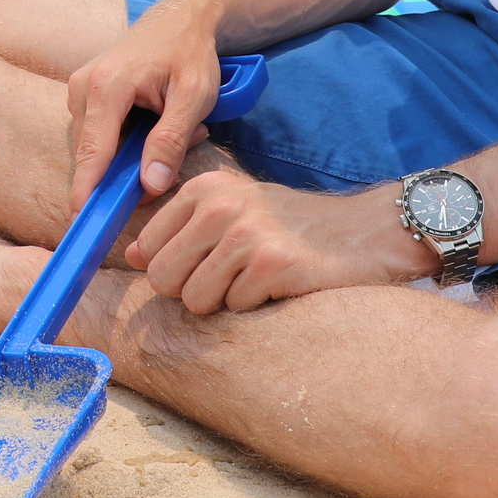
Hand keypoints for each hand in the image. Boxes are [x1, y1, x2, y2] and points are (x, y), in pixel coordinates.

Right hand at [64, 0, 223, 213]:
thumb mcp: (193, 96)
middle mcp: (82, 89)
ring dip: (133, 152)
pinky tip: (158, 122)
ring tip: (177, 126)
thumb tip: (150, 185)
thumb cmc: (189, 53)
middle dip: (131, 167)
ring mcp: (79, 91)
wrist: (180, 18)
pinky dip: (128, 140)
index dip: (88, 190)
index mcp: (105, 88)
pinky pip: (100, 134)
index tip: (83, 222)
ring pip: (97, 146)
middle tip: (181, 146)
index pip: (93, 152)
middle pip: (94, 154)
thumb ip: (171, 140)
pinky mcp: (84, 96)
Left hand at [121, 172, 433, 313]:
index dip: (170, 269)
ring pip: (195, 300)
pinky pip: (236, 308)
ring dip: (225, 301)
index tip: (200, 267)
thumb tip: (132, 257)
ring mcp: (246, 234)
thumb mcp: (234, 208)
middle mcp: (220, 206)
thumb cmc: (293, 226)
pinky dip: (256, 306)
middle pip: (162, 279)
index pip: (146, 250)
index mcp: (203, 189)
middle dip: (190, 291)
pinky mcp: (273, 265)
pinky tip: (280, 284)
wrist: (366, 231)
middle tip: (230, 280)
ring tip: (256, 279)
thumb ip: (182, 227)